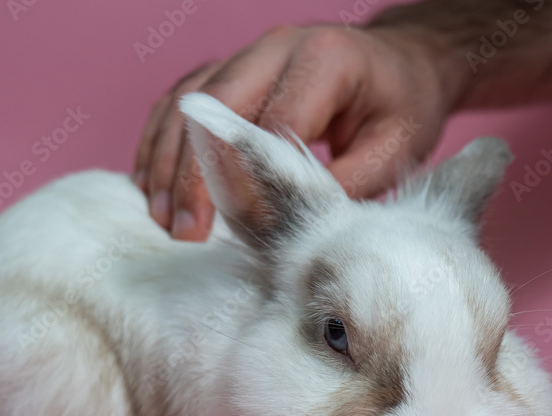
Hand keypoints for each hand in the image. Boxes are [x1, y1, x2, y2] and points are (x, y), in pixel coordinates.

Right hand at [134, 24, 464, 240]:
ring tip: (160, 217)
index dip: (247, 180)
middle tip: (182, 232)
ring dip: (167, 161)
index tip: (234, 231)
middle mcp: (277, 47)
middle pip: (215, 109)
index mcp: (324, 60)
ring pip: (186, 103)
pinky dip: (160, 142)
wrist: (403, 64)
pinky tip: (148, 182)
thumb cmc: (403, 107)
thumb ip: (347, 184)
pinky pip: (179, 100)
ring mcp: (247, 53)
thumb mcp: (395, 149)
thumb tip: (290, 227)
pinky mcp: (229, 69)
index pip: (269, 124)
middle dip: (192, 175)